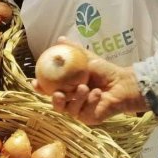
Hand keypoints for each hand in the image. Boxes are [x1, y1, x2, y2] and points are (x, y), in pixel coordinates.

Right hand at [34, 37, 148, 124]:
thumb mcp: (88, 59)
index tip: (35, 83)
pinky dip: (90, 102)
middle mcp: (70, 101)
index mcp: (67, 88)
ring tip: (84, 87)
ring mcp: (79, 111)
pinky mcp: (89, 118)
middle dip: (54, 100)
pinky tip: (98, 94)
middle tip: (58, 93)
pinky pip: (84, 112)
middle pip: (56, 104)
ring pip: (69, 110)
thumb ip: (74, 50)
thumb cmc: (105, 71)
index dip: (40, 88)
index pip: (49, 90)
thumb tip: (60, 39)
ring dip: (76, 98)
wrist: (122, 83)